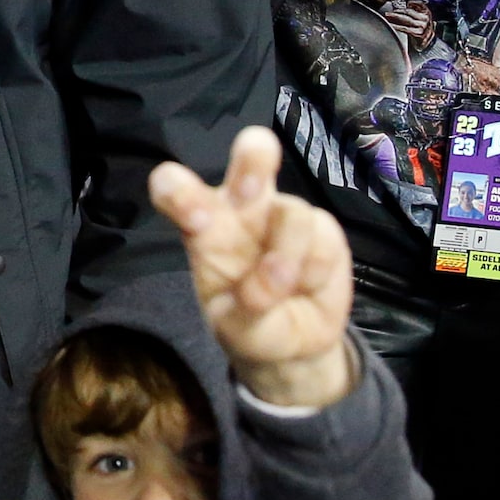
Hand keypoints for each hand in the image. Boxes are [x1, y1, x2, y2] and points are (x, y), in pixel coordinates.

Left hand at [149, 125, 356, 410]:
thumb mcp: (236, 329)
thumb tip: (276, 278)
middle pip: (251, 154)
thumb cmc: (250, 325)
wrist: (296, 345)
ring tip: (283, 288)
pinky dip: (314, 271)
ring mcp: (284, 213)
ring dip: (288, 257)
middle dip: (255, 156)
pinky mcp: (323, 227)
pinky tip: (308, 285)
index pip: (176, 189)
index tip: (195, 218)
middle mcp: (244, 207)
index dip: (179, 191)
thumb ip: (249, 308)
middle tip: (252, 190)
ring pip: (292, 212)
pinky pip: (322, 239)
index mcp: (204, 224)